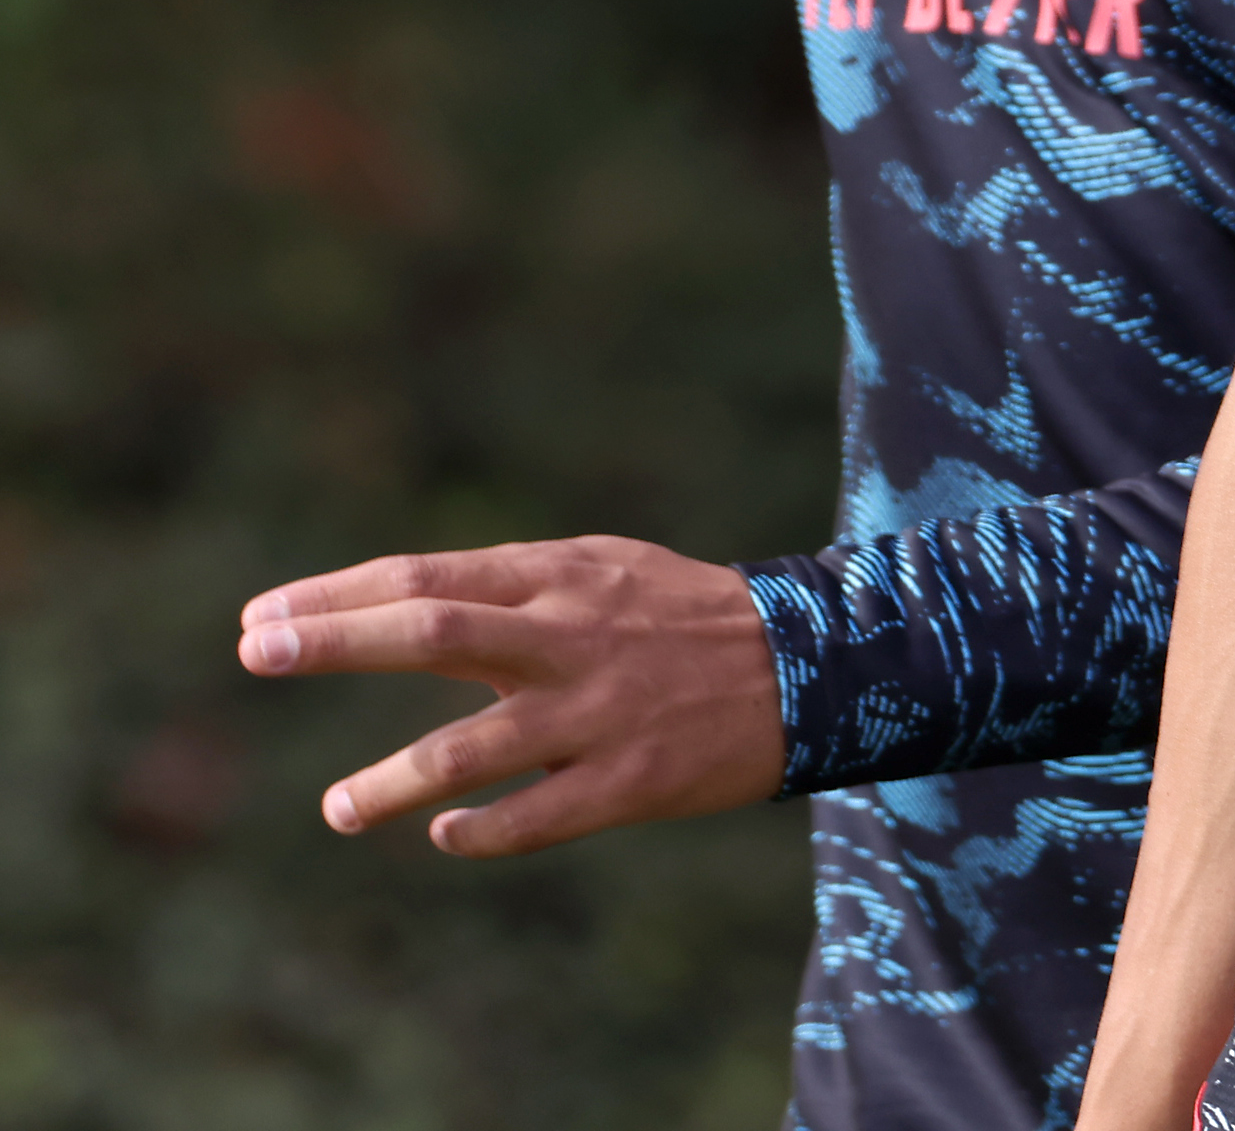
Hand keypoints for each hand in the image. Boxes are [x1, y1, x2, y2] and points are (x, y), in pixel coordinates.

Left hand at [235, 535, 787, 856]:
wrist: (807, 661)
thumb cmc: (681, 614)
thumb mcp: (600, 570)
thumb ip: (509, 591)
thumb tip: (400, 609)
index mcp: (559, 576)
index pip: (427, 578)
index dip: (339, 596)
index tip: (264, 615)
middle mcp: (568, 635)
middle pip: (434, 632)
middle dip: (337, 641)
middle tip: (256, 650)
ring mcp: (597, 711)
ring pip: (474, 745)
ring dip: (394, 778)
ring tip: (339, 807)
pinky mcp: (631, 781)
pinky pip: (539, 815)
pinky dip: (484, 830)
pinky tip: (447, 835)